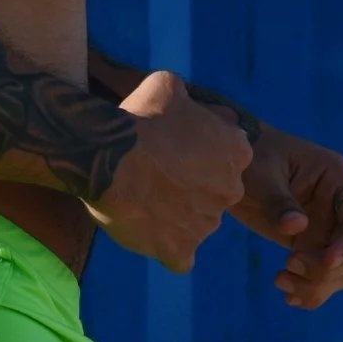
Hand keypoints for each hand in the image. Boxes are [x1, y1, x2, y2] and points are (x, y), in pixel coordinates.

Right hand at [92, 70, 252, 271]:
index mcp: (237, 151)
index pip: (228, 155)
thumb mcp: (168, 86)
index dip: (200, 152)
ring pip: (197, 222)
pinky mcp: (180, 251)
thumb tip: (186, 102)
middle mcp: (231, 190)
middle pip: (215, 191)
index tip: (174, 148)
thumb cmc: (138, 116)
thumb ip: (188, 99)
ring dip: (176, 214)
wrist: (106, 155)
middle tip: (157, 173)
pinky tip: (146, 229)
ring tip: (142, 197)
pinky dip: (165, 246)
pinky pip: (179, 256)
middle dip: (192, 186)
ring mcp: (206, 224)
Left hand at [226, 121, 342, 309]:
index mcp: (338, 179)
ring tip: (281, 280)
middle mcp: (340, 207)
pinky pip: (321, 276)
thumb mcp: (261, 173)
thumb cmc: (251, 154)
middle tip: (290, 264)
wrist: (232, 165)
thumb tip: (297, 226)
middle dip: (327, 268)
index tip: (328, 260)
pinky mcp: (310, 246)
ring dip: (317, 284)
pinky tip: (289, 296)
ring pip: (340, 270)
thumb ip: (278, 200)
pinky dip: (309, 290)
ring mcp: (327, 229)